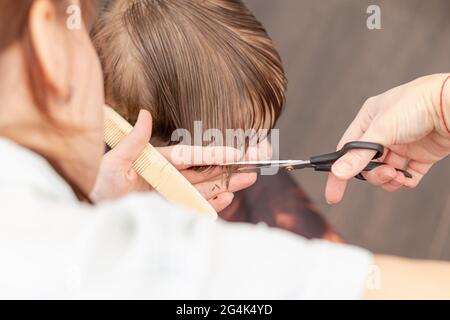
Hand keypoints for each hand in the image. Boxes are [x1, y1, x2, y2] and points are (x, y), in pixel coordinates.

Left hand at [91, 110, 257, 211]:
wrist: (92, 212)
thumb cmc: (98, 186)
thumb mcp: (114, 163)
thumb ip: (134, 142)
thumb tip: (144, 113)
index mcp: (158, 161)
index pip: (191, 156)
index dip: (213, 155)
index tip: (235, 153)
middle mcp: (169, 176)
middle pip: (205, 172)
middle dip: (229, 168)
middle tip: (254, 163)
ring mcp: (171, 194)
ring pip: (205, 187)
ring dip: (227, 184)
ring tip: (248, 179)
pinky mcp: (171, 209)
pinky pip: (195, 206)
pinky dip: (211, 203)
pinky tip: (226, 197)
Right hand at [326, 74, 449, 203]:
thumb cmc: (418, 104)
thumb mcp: (382, 129)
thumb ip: (359, 155)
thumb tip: (339, 172)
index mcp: (369, 119)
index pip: (347, 150)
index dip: (340, 171)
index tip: (333, 194)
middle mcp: (384, 132)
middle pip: (367, 164)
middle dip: (373, 174)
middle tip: (384, 174)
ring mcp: (402, 144)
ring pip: (386, 172)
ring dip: (389, 179)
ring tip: (398, 176)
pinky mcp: (421, 154)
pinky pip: (407, 175)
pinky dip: (405, 181)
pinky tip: (408, 178)